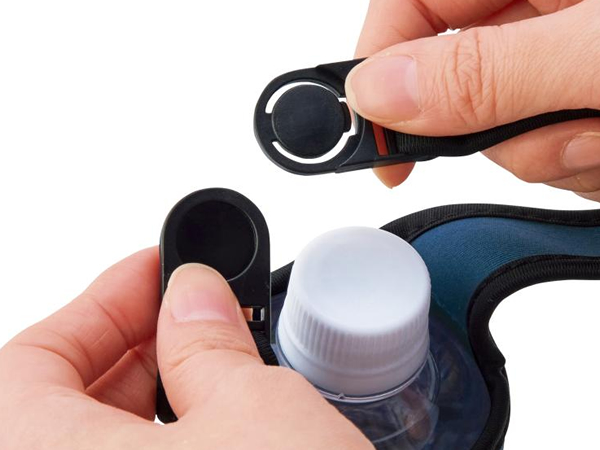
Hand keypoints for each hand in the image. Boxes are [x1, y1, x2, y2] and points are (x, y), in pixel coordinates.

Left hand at [0, 249, 371, 449]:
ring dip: (150, 401)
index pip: (30, 359)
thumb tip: (194, 290)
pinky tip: (214, 432)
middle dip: (132, 347)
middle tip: (191, 312)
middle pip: (54, 406)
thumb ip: (210, 340)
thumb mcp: (258, 417)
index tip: (157, 270)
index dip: (102, 300)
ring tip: (210, 367)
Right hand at [347, 0, 599, 200]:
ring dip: (543, 152)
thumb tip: (378, 93)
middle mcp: (545, 9)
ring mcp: (562, 61)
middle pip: (451, 79)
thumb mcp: (598, 59)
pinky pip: (538, 148)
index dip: (378, 62)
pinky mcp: (578, 104)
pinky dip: (573, 165)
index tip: (375, 133)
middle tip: (551, 131)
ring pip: (495, 127)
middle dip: (489, 130)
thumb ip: (484, 74)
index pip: (412, 1)